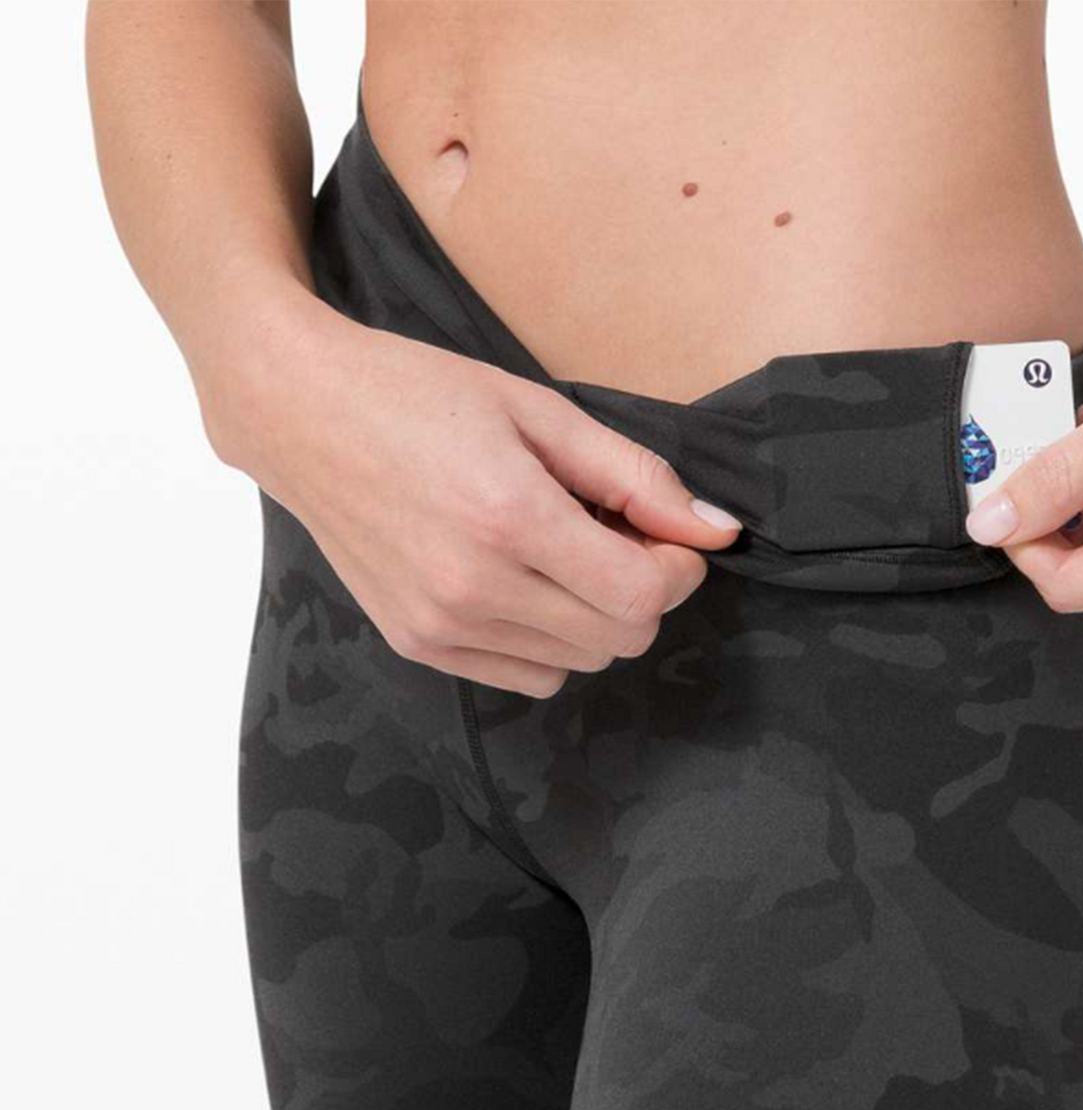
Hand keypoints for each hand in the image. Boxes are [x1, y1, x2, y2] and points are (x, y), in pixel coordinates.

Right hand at [201, 299, 741, 696]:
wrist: (299, 413)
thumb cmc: (419, 394)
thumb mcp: (540, 411)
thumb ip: (635, 476)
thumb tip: (717, 529)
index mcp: (510, 518)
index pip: (642, 597)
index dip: (676, 569)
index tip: (665, 535)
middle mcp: (473, 587)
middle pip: (619, 639)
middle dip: (641, 591)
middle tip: (614, 536)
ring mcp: (440, 625)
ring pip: (579, 663)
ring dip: (594, 617)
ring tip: (558, 553)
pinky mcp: (418, 645)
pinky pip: (528, 677)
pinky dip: (549, 641)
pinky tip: (522, 583)